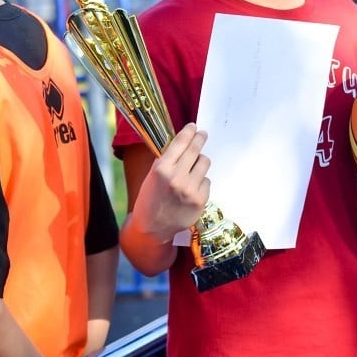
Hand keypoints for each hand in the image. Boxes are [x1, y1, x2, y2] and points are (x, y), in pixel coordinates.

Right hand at [133, 123, 210, 242]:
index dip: (189, 132)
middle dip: (200, 139)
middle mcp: (177, 178)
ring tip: (192, 169)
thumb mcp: (152, 175)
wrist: (152, 229)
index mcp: (161, 169)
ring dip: (200, 162)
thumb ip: (167, 159)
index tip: (193, 127)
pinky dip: (200, 182)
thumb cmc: (150, 199)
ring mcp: (190, 190)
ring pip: (204, 163)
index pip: (180, 143)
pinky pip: (206, 181)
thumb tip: (183, 141)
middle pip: (196, 150)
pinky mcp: (200, 200)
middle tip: (203, 134)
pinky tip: (191, 189)